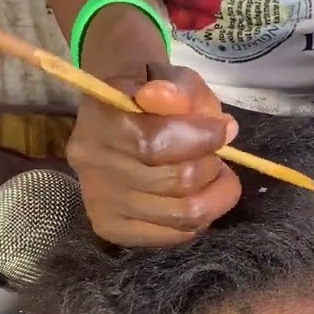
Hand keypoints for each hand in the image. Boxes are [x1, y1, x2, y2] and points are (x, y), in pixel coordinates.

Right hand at [65, 63, 240, 246]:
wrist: (117, 115)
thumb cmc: (152, 95)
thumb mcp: (173, 77)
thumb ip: (187, 93)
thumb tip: (219, 124)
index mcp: (99, 119)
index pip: (154, 143)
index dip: (200, 139)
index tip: (222, 130)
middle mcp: (91, 165)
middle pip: (173, 182)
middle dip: (209, 166)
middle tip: (216, 155)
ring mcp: (98, 202)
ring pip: (179, 214)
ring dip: (212, 195)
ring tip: (213, 176)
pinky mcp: (109, 227)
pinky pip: (171, 236)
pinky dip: (196, 220)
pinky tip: (196, 197)